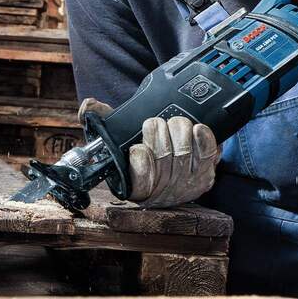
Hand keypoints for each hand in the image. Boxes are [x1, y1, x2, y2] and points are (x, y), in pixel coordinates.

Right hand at [78, 98, 218, 207]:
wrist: (172, 161)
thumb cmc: (143, 148)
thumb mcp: (118, 137)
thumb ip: (101, 119)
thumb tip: (89, 106)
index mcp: (135, 187)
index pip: (139, 180)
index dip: (139, 160)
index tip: (137, 147)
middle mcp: (161, 192)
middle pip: (163, 158)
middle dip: (157, 133)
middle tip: (154, 124)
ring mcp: (186, 184)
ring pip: (184, 151)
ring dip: (177, 130)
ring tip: (172, 123)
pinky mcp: (207, 174)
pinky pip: (208, 153)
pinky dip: (202, 136)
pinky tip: (195, 128)